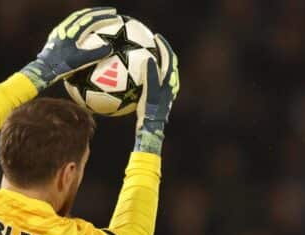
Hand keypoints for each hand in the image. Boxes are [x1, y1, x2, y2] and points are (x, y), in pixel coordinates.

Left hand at [21, 7, 118, 89]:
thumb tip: (110, 47)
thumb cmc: (62, 66)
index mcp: (73, 31)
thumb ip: (96, 54)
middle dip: (99, 12)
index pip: (92, 19)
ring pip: (77, 17)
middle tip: (111, 11)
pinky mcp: (57, 34)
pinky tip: (84, 27)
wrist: (44, 68)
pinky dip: (81, 21)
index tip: (115, 16)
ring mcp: (61, 30)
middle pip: (85, 14)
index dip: (104, 16)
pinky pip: (71, 23)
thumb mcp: (81, 61)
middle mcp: (66, 27)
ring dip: (90, 14)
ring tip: (99, 15)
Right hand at [134, 34, 179, 153]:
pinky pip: (154, 80)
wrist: (151, 127)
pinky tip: (135, 74)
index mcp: (170, 81)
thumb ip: (151, 75)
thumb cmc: (150, 111)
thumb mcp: (150, 92)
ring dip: (156, 61)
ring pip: (162, 71)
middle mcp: (170, 84)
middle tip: (151, 43)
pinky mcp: (158, 97)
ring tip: (145, 54)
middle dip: (161, 51)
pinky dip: (148, 73)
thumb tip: (150, 59)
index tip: (156, 37)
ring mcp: (165, 91)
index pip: (170, 58)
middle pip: (168, 62)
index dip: (164, 46)